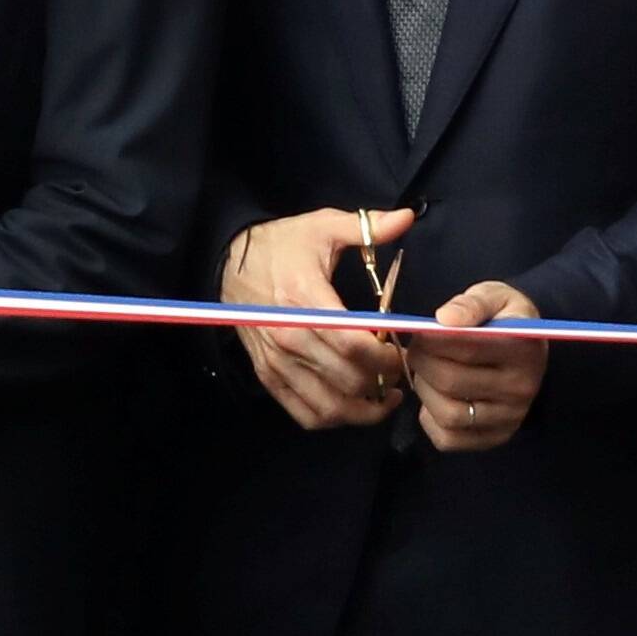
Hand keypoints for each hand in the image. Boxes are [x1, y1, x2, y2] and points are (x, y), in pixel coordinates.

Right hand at [222, 208, 414, 432]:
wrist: (229, 262)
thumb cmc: (283, 245)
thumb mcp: (322, 226)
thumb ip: (367, 227)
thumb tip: (407, 217)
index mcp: (304, 298)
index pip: (352, 344)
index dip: (386, 355)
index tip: (404, 350)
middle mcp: (288, 336)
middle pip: (346, 378)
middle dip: (383, 381)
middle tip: (402, 372)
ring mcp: (276, 361)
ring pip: (328, 405)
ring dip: (364, 409)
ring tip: (386, 396)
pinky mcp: (268, 376)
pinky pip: (304, 413)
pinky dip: (334, 417)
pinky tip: (354, 405)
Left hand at [410, 282, 548, 452]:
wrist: (527, 348)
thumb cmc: (503, 319)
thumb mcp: (494, 296)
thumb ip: (471, 303)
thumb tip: (444, 318)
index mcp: (524, 348)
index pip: (465, 347)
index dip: (431, 338)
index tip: (421, 330)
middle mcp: (522, 388)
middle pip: (451, 381)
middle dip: (422, 362)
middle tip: (417, 349)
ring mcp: (511, 418)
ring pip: (448, 414)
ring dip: (424, 390)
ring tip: (425, 372)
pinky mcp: (496, 437)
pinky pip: (449, 439)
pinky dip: (430, 419)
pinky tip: (436, 397)